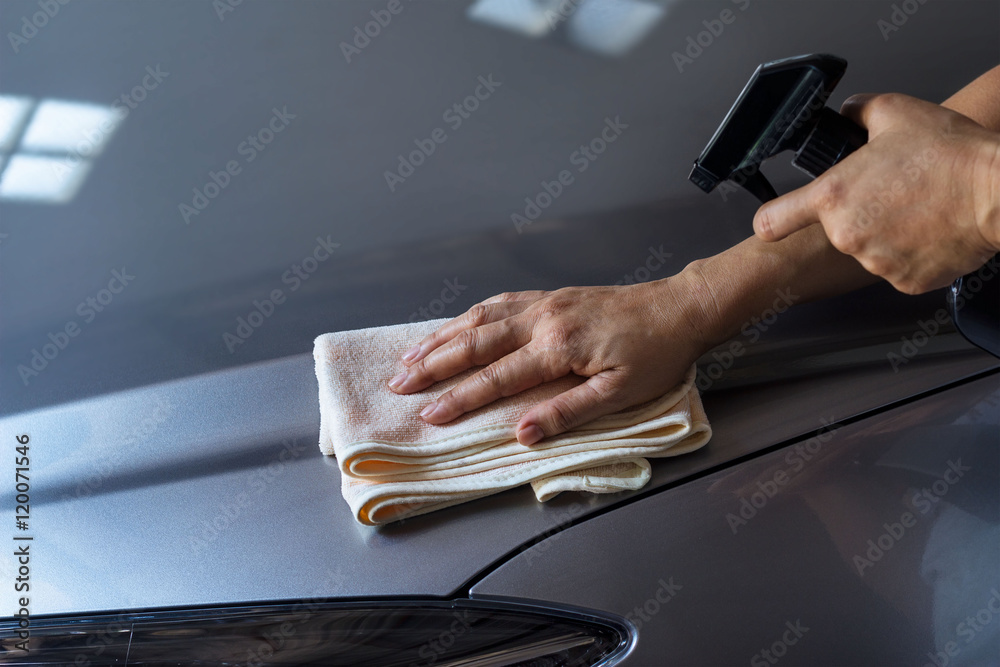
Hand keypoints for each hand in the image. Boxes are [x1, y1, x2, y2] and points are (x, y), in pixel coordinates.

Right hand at [387, 277, 709, 444]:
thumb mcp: (620, 393)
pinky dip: (469, 315)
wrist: (680, 308)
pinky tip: (456, 326)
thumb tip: (521, 434)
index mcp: (558, 347)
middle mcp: (543, 319)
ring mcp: (545, 303)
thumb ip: (568, 413)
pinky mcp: (551, 296)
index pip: (496, 378)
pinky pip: (499, 303)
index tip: (426, 415)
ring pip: (480, 317)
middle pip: (475, 342)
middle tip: (397, 382)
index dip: (459, 398)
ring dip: (442, 337)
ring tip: (411, 355)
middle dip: (433, 364)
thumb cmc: (656, 355)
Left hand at [753, 93, 999, 293]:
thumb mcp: (896, 112)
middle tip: (894, 193)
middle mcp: (848, 235)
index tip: (771, 224)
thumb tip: (848, 115)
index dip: (771, 221)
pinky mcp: (905, 282)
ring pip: (871, 248)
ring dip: (888, 233)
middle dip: (860, 213)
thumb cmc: (952, 155)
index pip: (773, 221)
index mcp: (833, 196)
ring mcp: (875, 262)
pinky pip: (900, 267)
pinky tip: (932, 229)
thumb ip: (858, 113)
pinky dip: (914, 252)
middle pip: (839, 229)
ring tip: (920, 207)